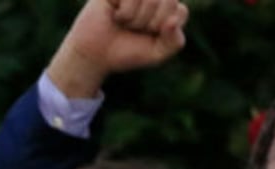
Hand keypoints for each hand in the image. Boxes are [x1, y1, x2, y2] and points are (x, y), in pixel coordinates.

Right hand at [48, 0, 187, 98]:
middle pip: (168, 0)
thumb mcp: (157, 54)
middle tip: (134, 30)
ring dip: (137, 19)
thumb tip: (172, 21)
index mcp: (167, 8)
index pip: (179, 11)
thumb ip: (174, 42)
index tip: (148, 36)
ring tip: (124, 23)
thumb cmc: (126, 52)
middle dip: (151, 23)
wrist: (94, 56)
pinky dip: (126, 12)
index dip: (163, 29)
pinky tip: (115, 15)